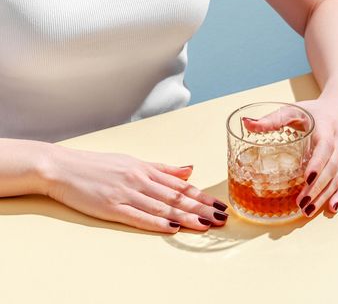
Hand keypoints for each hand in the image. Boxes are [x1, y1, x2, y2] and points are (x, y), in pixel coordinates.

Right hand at [40, 146, 228, 232]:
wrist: (63, 167)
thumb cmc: (98, 165)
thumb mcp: (133, 162)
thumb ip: (162, 168)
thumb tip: (189, 169)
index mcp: (147, 169)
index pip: (181, 185)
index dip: (203, 196)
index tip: (220, 204)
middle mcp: (141, 180)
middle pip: (177, 196)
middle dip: (203, 208)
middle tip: (222, 218)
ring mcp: (127, 193)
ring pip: (163, 206)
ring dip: (187, 217)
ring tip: (206, 225)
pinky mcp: (112, 207)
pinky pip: (139, 216)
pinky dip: (157, 221)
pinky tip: (172, 227)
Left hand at [242, 97, 337, 216]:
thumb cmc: (317, 111)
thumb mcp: (296, 110)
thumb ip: (272, 119)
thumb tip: (246, 124)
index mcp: (327, 129)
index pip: (325, 148)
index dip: (317, 164)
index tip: (306, 178)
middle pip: (331, 169)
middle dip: (316, 188)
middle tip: (301, 203)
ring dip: (325, 195)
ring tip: (308, 210)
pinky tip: (331, 209)